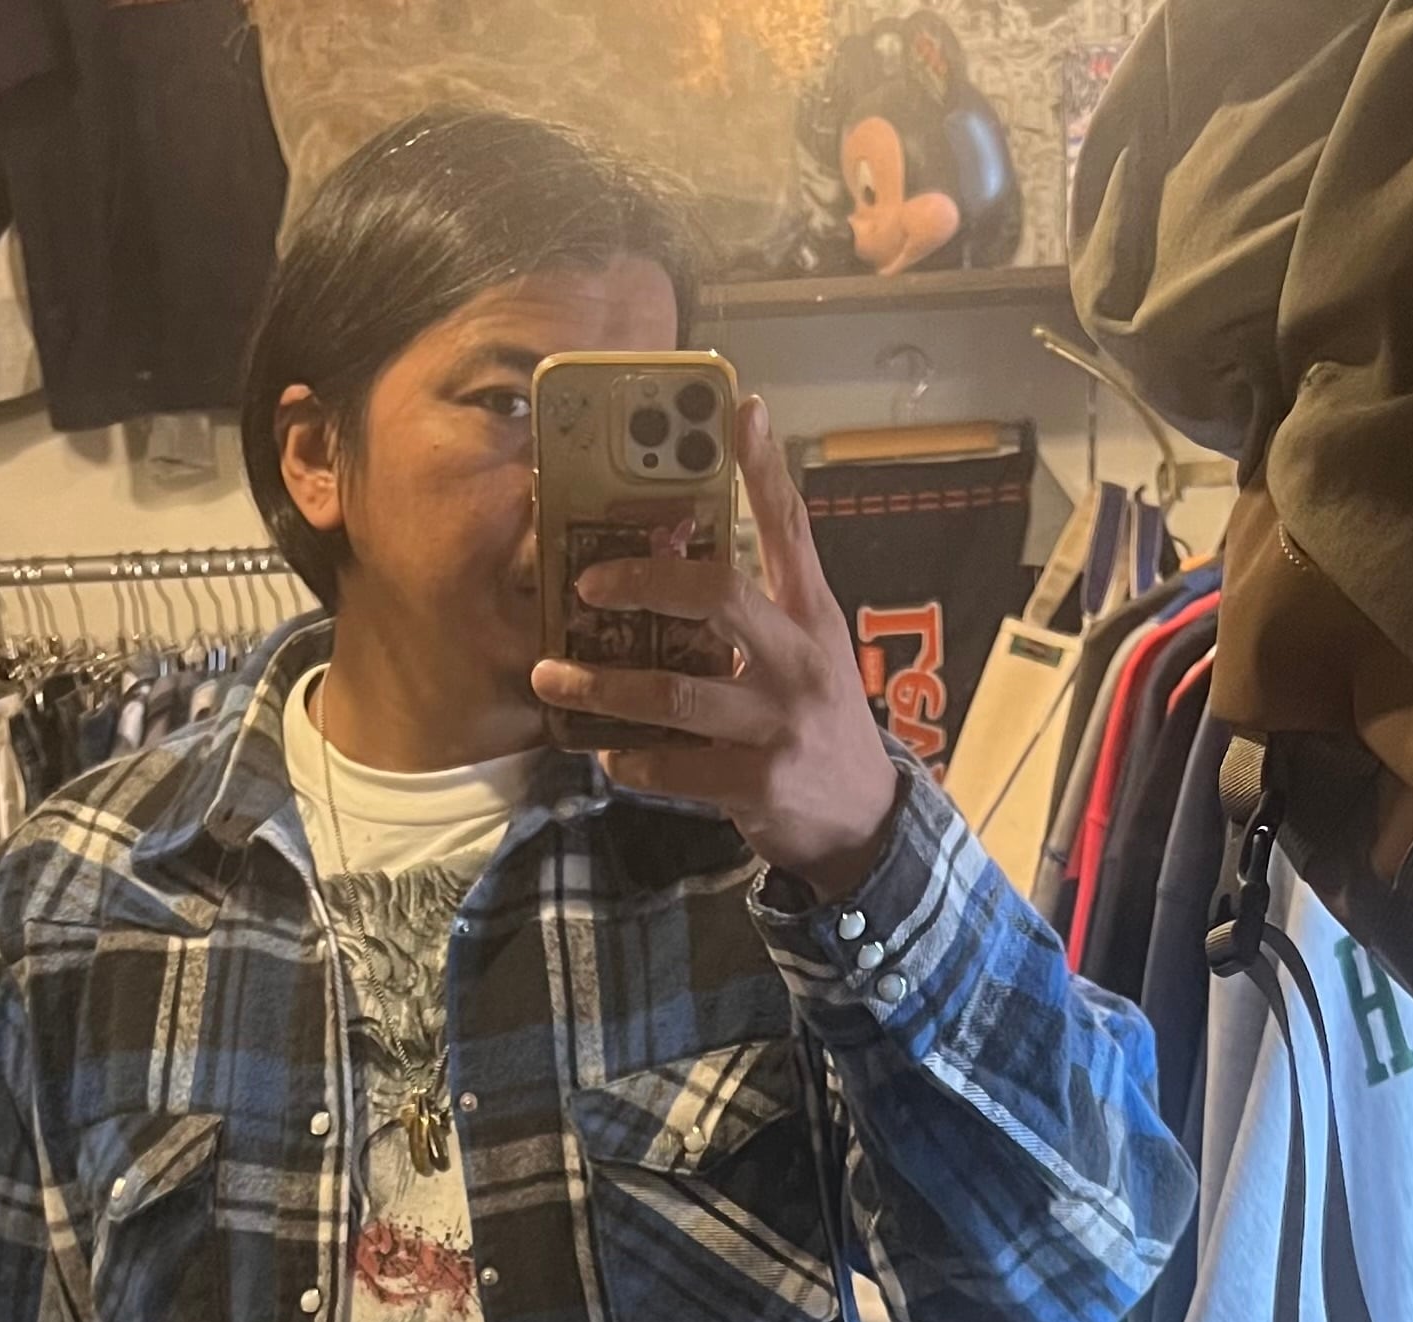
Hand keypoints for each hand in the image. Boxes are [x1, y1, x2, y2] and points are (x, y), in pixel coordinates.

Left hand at [531, 396, 898, 900]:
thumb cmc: (816, 722)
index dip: (766, 469)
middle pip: (718, 594)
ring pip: (673, 693)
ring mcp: (778, 724)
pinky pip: (669, 766)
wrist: (861, 820)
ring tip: (550, 677)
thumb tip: (681, 556)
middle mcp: (798, 661)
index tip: (741, 410)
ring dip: (601, 686)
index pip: (790, 529)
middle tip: (585, 586)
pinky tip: (606, 753)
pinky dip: (626, 759)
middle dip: (642, 581)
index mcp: (813, 617)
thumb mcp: (809, 653)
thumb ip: (758, 608)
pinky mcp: (755, 783)